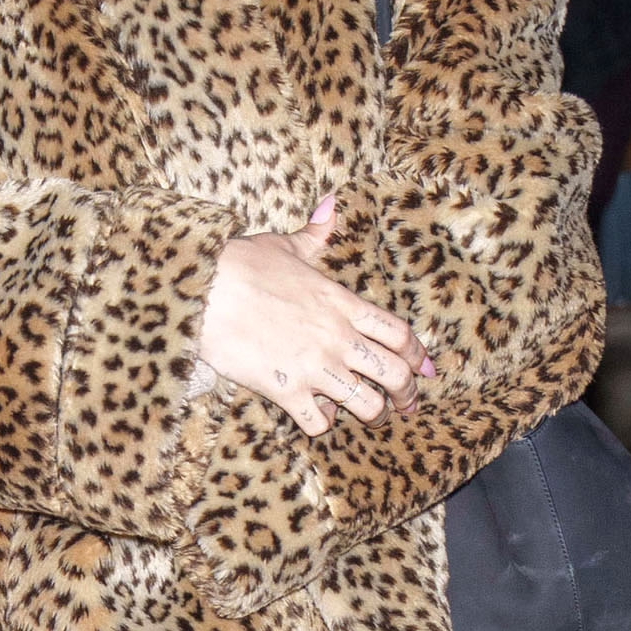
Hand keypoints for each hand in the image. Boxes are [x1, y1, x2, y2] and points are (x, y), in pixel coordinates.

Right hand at [197, 197, 434, 440]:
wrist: (206, 291)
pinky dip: (322, 423)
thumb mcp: (283, 244)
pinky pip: (319, 422)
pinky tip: (316, 415)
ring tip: (367, 416)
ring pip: (367, 405)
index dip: (418, 356)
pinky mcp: (287, 391)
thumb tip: (330, 206)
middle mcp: (338, 338)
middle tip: (405, 404)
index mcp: (343, 304)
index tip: (424, 370)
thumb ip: (315, 234)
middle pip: (395, 374)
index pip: (399, 334)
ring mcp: (315, 367)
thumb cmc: (241, 265)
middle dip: (407, 394)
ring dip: (371, 414)